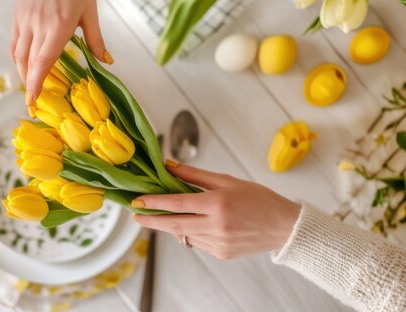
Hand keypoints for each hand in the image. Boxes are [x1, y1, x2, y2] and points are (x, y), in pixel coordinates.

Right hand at [10, 0, 111, 102]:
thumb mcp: (90, 12)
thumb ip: (95, 40)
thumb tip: (106, 62)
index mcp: (59, 26)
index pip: (43, 62)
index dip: (36, 84)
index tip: (33, 101)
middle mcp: (39, 24)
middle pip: (28, 63)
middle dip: (29, 84)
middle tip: (33, 99)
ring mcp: (25, 19)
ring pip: (19, 54)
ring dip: (22, 72)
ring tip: (30, 83)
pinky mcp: (18, 14)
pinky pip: (15, 42)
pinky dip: (17, 56)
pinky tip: (23, 63)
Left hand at [132, 161, 300, 259]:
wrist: (284, 227)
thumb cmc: (258, 199)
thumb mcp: (227, 181)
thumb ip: (195, 176)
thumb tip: (169, 166)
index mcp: (218, 204)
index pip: (177, 204)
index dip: (154, 203)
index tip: (137, 201)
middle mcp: (216, 226)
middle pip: (174, 224)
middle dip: (152, 220)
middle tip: (136, 215)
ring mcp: (218, 243)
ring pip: (184, 234)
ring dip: (171, 225)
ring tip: (163, 214)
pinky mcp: (221, 254)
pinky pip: (196, 242)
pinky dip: (190, 232)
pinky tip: (193, 223)